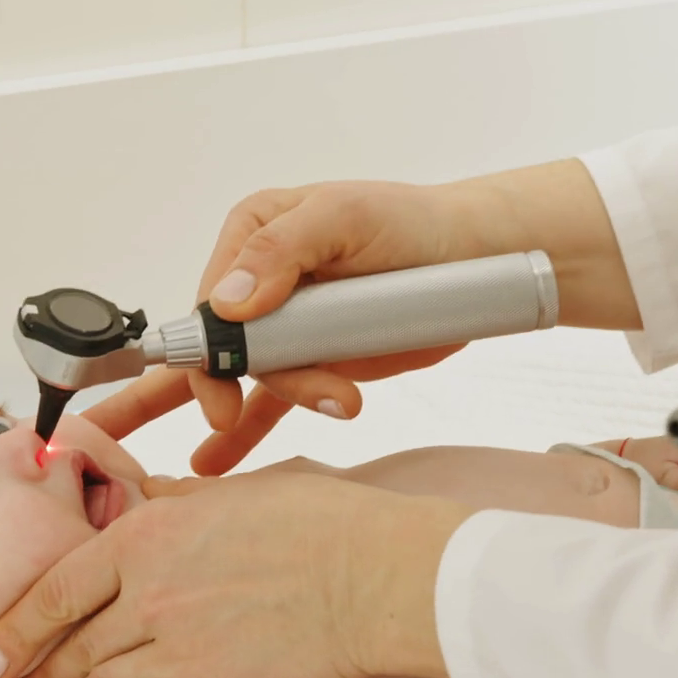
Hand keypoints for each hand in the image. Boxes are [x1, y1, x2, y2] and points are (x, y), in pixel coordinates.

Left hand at [0, 471, 473, 677]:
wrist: (376, 576)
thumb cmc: (320, 523)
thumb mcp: (233, 491)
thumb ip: (175, 501)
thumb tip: (141, 499)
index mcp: (146, 536)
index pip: (54, 590)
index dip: (13, 628)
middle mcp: (148, 596)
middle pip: (69, 647)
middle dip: (36, 675)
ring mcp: (177, 652)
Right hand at [85, 180, 493, 473]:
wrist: (468, 256)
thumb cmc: (409, 220)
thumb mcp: (343, 217)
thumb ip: (280, 250)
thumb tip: (229, 303)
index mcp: (253, 234)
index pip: (210, 301)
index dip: (208, 346)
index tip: (221, 387)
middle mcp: (260, 282)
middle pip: (225, 347)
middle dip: (226, 386)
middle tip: (231, 418)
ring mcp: (288, 326)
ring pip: (257, 378)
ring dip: (274, 405)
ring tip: (338, 401)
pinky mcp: (316, 361)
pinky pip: (273, 402)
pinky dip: (248, 432)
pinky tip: (217, 461)